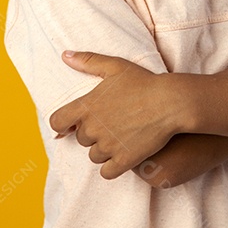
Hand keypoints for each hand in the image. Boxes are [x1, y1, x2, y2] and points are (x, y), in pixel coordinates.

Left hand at [49, 51, 181, 179]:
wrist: (171, 102)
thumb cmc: (144, 82)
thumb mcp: (115, 66)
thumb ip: (88, 61)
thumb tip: (65, 55)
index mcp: (86, 106)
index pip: (57, 122)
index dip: (63, 124)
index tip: (73, 124)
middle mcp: (93, 128)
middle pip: (81, 139)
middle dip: (94, 134)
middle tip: (114, 123)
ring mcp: (108, 146)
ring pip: (94, 156)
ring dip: (104, 150)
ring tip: (123, 136)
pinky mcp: (123, 160)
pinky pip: (107, 172)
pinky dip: (113, 167)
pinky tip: (124, 155)